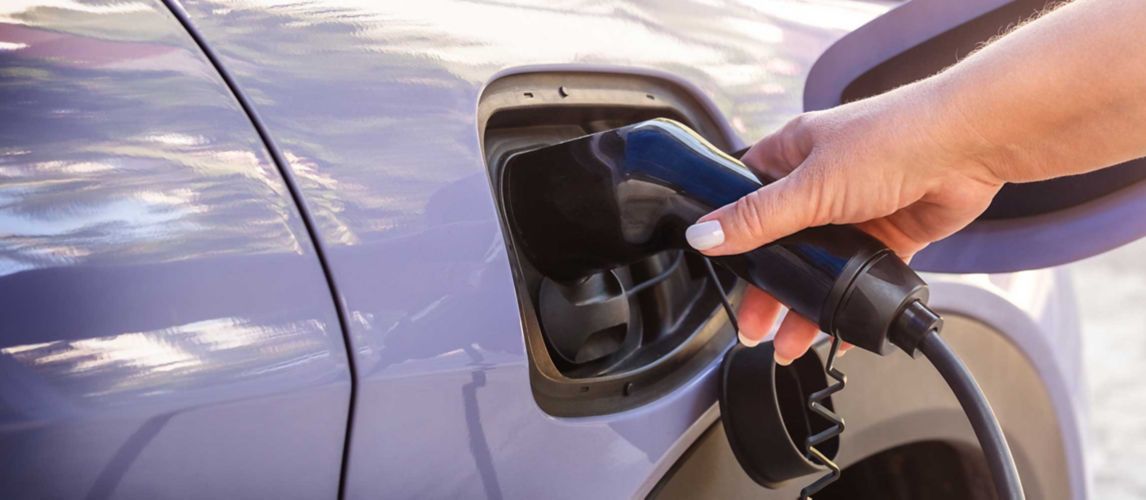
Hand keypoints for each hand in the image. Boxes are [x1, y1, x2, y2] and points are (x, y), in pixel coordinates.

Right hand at [686, 83, 1003, 364]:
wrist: (968, 146)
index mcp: (792, 155)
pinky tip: (837, 325)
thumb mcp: (810, 187)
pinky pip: (860, 275)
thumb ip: (757, 219)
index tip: (724, 275)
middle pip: (783, 244)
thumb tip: (704, 236)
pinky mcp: (890, 232)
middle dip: (770, 288)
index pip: (746, 198)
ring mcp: (856, 209)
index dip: (732, 236)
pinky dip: (848, 300)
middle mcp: (821, 180)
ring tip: (791, 341)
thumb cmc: (893, 139)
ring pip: (821, 265)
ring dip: (806, 302)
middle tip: (756, 325)